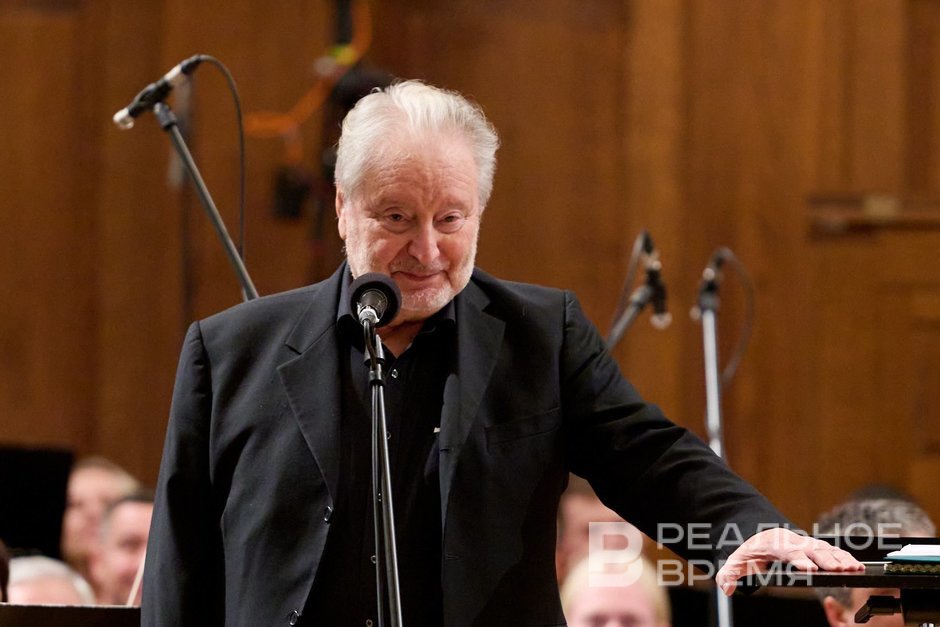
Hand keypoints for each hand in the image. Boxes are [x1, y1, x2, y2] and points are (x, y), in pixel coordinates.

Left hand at [715, 527, 863, 594]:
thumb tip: (727, 587)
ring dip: (840, 558)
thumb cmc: (751, 550)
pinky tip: (858, 565)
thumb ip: (729, 574)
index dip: (798, 560)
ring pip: (825, 549)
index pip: (788, 552)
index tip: (809, 569)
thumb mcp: (736, 561)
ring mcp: (806, 543)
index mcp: (774, 544)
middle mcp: (793, 542)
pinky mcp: (815, 547)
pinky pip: (832, 551)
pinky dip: (845, 557)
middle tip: (840, 570)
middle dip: (826, 560)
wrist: (760, 534)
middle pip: (811, 550)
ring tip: (854, 568)